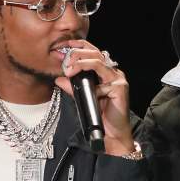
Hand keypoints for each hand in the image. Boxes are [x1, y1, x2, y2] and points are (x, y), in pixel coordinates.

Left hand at [56, 40, 135, 156]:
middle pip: (95, 52)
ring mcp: (117, 79)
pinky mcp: (120, 87)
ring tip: (70, 69)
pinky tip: (87, 90)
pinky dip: (93, 83)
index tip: (64, 46)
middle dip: (77, 53)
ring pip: (98, 61)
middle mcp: (112, 73)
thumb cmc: (99, 116)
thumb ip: (72, 87)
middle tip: (65, 61)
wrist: (112, 134)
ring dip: (81, 63)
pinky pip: (104, 79)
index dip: (79, 46)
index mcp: (104, 72)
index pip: (92, 52)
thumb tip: (59, 79)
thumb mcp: (82, 98)